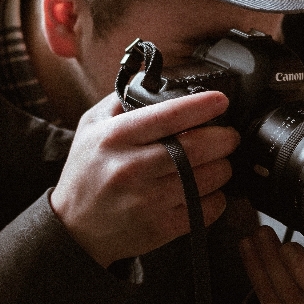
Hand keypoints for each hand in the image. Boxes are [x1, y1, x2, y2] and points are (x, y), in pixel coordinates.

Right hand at [51, 91, 238, 267]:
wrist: (74, 229)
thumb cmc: (86, 173)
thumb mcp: (91, 127)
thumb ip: (121, 99)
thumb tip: (150, 75)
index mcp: (115, 137)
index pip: (168, 116)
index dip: (202, 106)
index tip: (221, 101)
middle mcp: (131, 168)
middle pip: (196, 148)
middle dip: (224, 138)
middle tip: (229, 136)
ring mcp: (147, 201)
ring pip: (207, 179)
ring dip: (223, 168)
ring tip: (219, 162)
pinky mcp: (159, 227)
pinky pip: (205, 209)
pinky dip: (216, 198)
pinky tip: (208, 190)